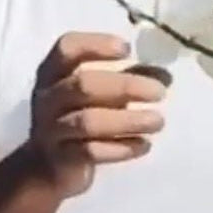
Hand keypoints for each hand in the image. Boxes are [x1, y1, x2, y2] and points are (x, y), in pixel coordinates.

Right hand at [27, 34, 167, 197]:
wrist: (47, 167)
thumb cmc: (78, 118)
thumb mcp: (98, 95)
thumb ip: (127, 81)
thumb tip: (166, 77)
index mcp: (53, 72)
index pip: (67, 48)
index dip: (96, 45)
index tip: (127, 50)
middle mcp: (48, 98)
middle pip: (83, 85)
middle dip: (125, 86)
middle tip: (160, 92)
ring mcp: (51, 129)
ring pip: (88, 121)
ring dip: (128, 120)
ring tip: (158, 121)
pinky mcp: (62, 158)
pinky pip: (91, 152)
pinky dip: (121, 148)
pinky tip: (144, 146)